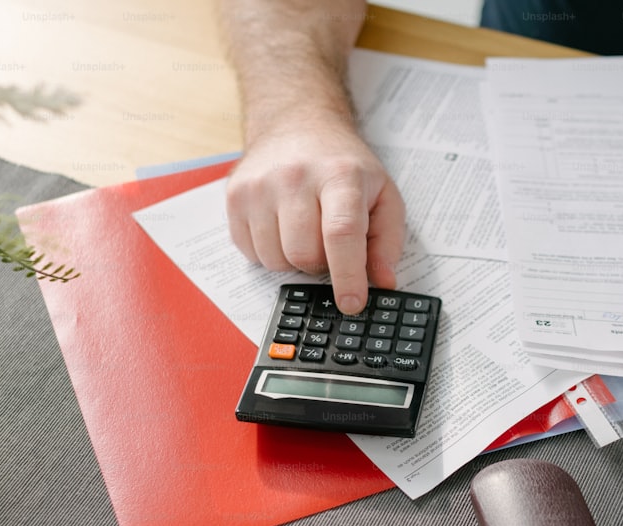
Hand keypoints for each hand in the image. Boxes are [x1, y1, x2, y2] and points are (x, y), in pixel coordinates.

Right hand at [226, 116, 405, 313]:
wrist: (297, 123)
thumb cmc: (342, 164)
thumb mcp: (382, 193)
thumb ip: (387, 240)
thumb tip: (382, 281)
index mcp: (339, 175)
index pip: (341, 234)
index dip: (347, 276)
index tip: (352, 303)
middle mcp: (294, 177)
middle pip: (304, 255)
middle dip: (321, 265)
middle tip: (329, 244)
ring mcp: (259, 186)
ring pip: (275, 260)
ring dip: (294, 260)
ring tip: (305, 231)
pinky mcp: (234, 197)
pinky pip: (251, 253)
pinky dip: (270, 252)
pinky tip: (281, 227)